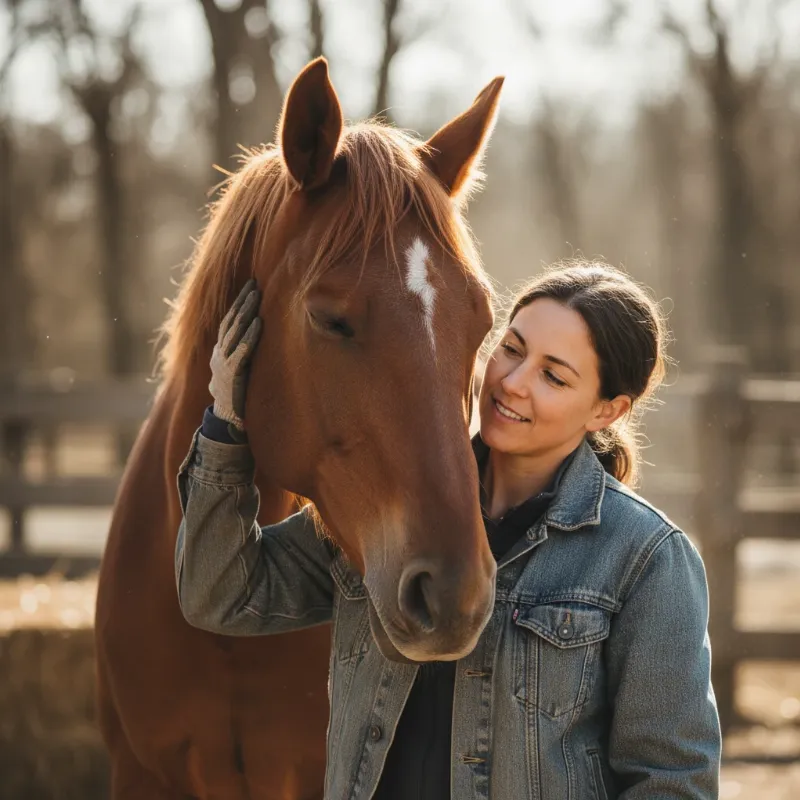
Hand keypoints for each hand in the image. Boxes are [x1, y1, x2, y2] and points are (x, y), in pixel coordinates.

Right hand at [209, 279, 261, 430]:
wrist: (225, 425)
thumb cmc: (235, 399)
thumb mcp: (237, 374)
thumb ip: (242, 357)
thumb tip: (256, 342)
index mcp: (220, 353)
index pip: (228, 322)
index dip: (238, 304)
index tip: (250, 286)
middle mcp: (219, 355)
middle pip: (231, 321)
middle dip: (243, 301)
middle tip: (255, 283)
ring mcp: (223, 364)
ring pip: (234, 331)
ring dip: (246, 312)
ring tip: (257, 295)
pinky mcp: (231, 375)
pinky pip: (241, 351)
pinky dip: (250, 335)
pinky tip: (259, 323)